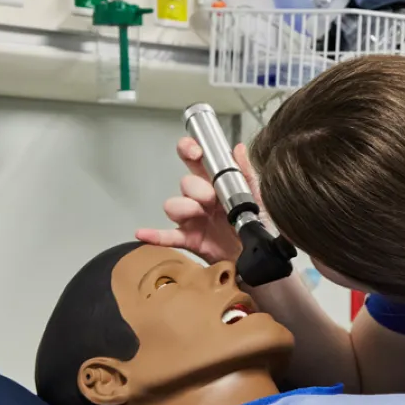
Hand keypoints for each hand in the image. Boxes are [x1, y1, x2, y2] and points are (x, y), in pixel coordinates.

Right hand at [135, 138, 262, 265]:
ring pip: (173, 205)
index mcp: (217, 183)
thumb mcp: (260, 196)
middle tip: (211, 198)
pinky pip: (167, 236)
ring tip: (199, 214)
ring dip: (183, 208)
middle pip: (185, 183)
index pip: (195, 159)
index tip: (195, 152)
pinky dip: (154, 234)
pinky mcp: (190, 240)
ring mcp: (193, 219)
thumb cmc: (261, 224)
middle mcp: (201, 198)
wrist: (261, 255)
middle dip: (196, 188)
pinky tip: (143, 232)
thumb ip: (248, 172)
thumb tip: (238, 149)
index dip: (189, 150)